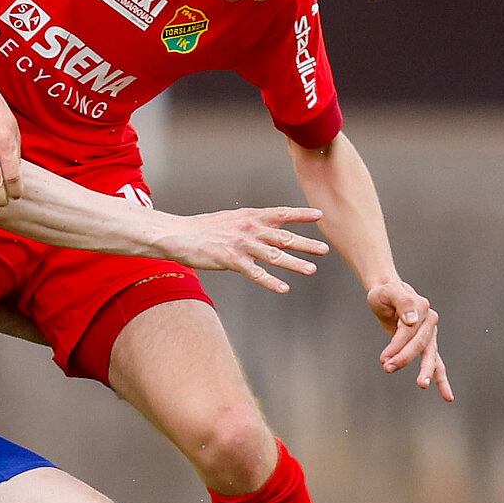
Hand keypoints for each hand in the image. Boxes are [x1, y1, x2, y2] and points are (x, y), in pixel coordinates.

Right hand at [156, 207, 327, 293]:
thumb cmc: (202, 229)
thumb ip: (249, 223)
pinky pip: (255, 273)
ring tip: (311, 269)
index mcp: (249, 216)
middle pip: (283, 236)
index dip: (301, 214)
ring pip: (274, 255)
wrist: (179, 234)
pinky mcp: (231, 260)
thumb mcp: (229, 219)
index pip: (280, 213)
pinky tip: (284, 289)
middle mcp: (249, 228)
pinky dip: (271, 282)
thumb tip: (264, 226)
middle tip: (324, 249)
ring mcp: (241, 244)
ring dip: (294, 263)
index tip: (319, 215)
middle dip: (306, 244)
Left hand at [367, 279, 453, 399]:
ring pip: (431, 356)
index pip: (409, 330)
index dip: (397, 345)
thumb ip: (402, 301)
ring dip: (425, 372)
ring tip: (422, 385)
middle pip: (419, 344)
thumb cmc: (385, 294)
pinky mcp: (428, 345)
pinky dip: (441, 380)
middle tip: (387, 368)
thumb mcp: (387, 292)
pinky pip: (437, 364)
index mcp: (421, 306)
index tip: (383, 358)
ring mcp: (431, 334)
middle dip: (403, 358)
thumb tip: (412, 320)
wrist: (388, 296)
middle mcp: (430, 320)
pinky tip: (447, 396)